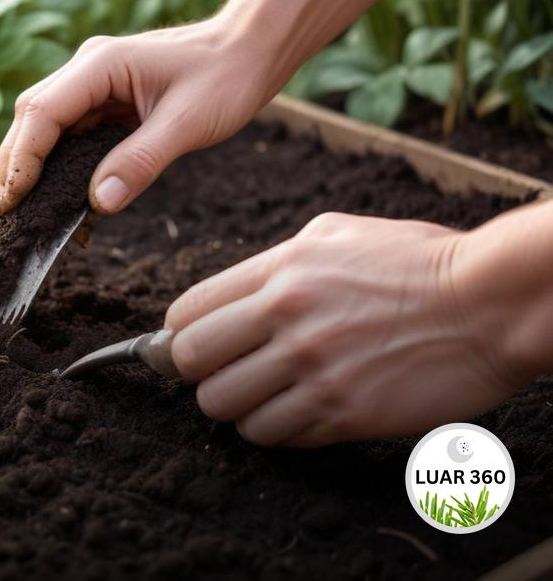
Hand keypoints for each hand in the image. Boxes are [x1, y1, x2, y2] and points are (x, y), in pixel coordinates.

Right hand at [0, 19, 273, 214]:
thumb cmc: (225, 78)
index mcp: (100, 65)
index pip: (41, 113)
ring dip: (35, 169)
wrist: (251, 51)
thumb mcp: (187, 124)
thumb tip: (99, 204)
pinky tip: (66, 200)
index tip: (13, 203)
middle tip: (10, 216)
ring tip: (30, 214)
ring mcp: (95, 84)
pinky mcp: (106, 101)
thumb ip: (141, 162)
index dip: (22, 160)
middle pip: (32, 119)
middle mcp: (88, 69)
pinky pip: (73, 135)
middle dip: (17, 167)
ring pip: (47, 128)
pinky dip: (63, 167)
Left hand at [164, 212, 527, 447]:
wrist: (493, 303)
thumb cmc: (419, 264)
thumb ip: (273, 266)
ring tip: (268, 397)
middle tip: (228, 374)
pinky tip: (304, 412)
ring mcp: (314, 369)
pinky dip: (280, 430)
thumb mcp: (335, 236)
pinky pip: (277, 436)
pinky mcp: (344, 413)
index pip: (186, 314)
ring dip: (240, 408)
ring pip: (227, 409)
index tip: (191, 348)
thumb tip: (224, 299)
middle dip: (201, 373)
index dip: (179, 336)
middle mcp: (287, 319)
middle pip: (191, 364)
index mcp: (280, 272)